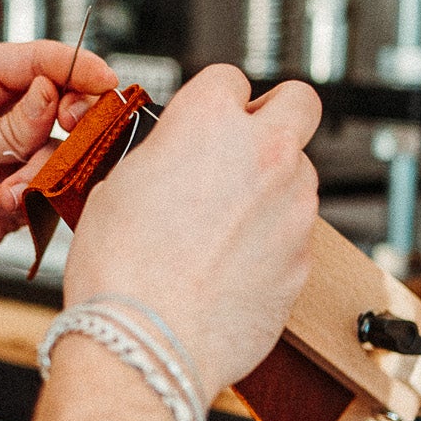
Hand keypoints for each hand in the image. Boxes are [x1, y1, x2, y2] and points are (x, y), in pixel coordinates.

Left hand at [0, 41, 118, 303]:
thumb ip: (4, 130)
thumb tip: (53, 95)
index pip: (36, 61)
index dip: (76, 69)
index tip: (108, 84)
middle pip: (59, 106)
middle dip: (70, 123)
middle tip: (75, 135)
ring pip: (55, 155)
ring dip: (38, 175)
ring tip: (1, 195)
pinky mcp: (4, 202)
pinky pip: (42, 195)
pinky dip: (29, 203)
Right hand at [63, 66, 320, 405]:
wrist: (147, 342)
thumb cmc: (121, 270)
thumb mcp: (117, 185)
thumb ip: (163, 156)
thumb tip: (175, 158)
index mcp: (208, 120)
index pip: (230, 78)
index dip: (215, 100)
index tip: (208, 118)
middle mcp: (263, 152)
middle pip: (299, 102)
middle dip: (277, 115)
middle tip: (249, 142)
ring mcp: (293, 205)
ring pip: (301, 172)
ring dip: (273, 186)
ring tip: (225, 223)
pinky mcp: (304, 256)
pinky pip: (295, 231)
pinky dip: (272, 240)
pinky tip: (231, 264)